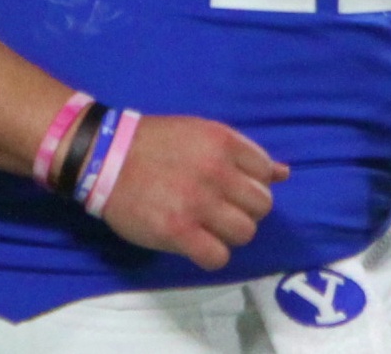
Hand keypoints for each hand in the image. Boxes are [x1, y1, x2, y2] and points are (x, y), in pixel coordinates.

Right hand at [93, 114, 289, 270]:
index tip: (231, 188)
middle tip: (220, 210)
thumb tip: (284, 173)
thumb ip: (243, 154)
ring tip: (208, 227)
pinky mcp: (178, 231)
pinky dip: (212, 255)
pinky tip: (196, 244)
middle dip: (245, 210)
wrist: (105, 157)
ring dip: (230, 234)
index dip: (252, 184)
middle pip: (261, 206)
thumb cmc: (155, 144)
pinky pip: (218, 256)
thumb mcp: (202, 133)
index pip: (266, 172)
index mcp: (223, 142)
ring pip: (245, 233)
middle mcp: (216, 171)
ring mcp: (198, 202)